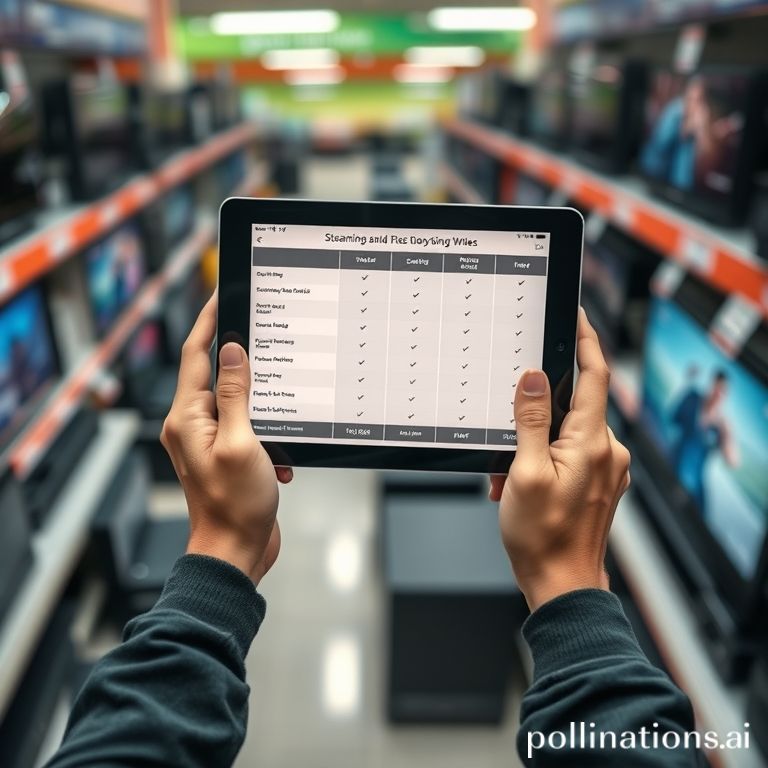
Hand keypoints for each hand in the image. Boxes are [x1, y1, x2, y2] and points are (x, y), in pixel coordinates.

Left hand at [160, 294, 292, 583]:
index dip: (209, 322)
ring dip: (262, 400)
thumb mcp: (240, 443)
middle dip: (240, 356)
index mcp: (187, 417)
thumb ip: (235, 395)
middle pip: (214, 373)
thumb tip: (231, 352)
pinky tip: (282, 451)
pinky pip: (248, 425)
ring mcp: (210, 439)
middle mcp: (193, 425)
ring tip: (280, 405)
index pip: (196, 355)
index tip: (222, 296)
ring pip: (236, 399)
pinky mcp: (228, 453)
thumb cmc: (235, 506)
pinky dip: (268, 430)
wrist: (236, 551)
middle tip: (263, 333)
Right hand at [489, 309, 630, 610]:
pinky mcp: (599, 481)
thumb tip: (535, 378)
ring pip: (567, 432)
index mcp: (593, 443)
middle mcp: (608, 451)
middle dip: (537, 413)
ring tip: (508, 476)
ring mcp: (606, 468)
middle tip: (508, 437)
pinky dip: (543, 459)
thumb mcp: (524, 472)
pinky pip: (570, 453)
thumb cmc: (542, 537)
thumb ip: (531, 420)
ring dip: (534, 444)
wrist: (562, 584)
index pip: (595, 375)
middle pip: (575, 404)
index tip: (577, 317)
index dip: (586, 341)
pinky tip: (520, 484)